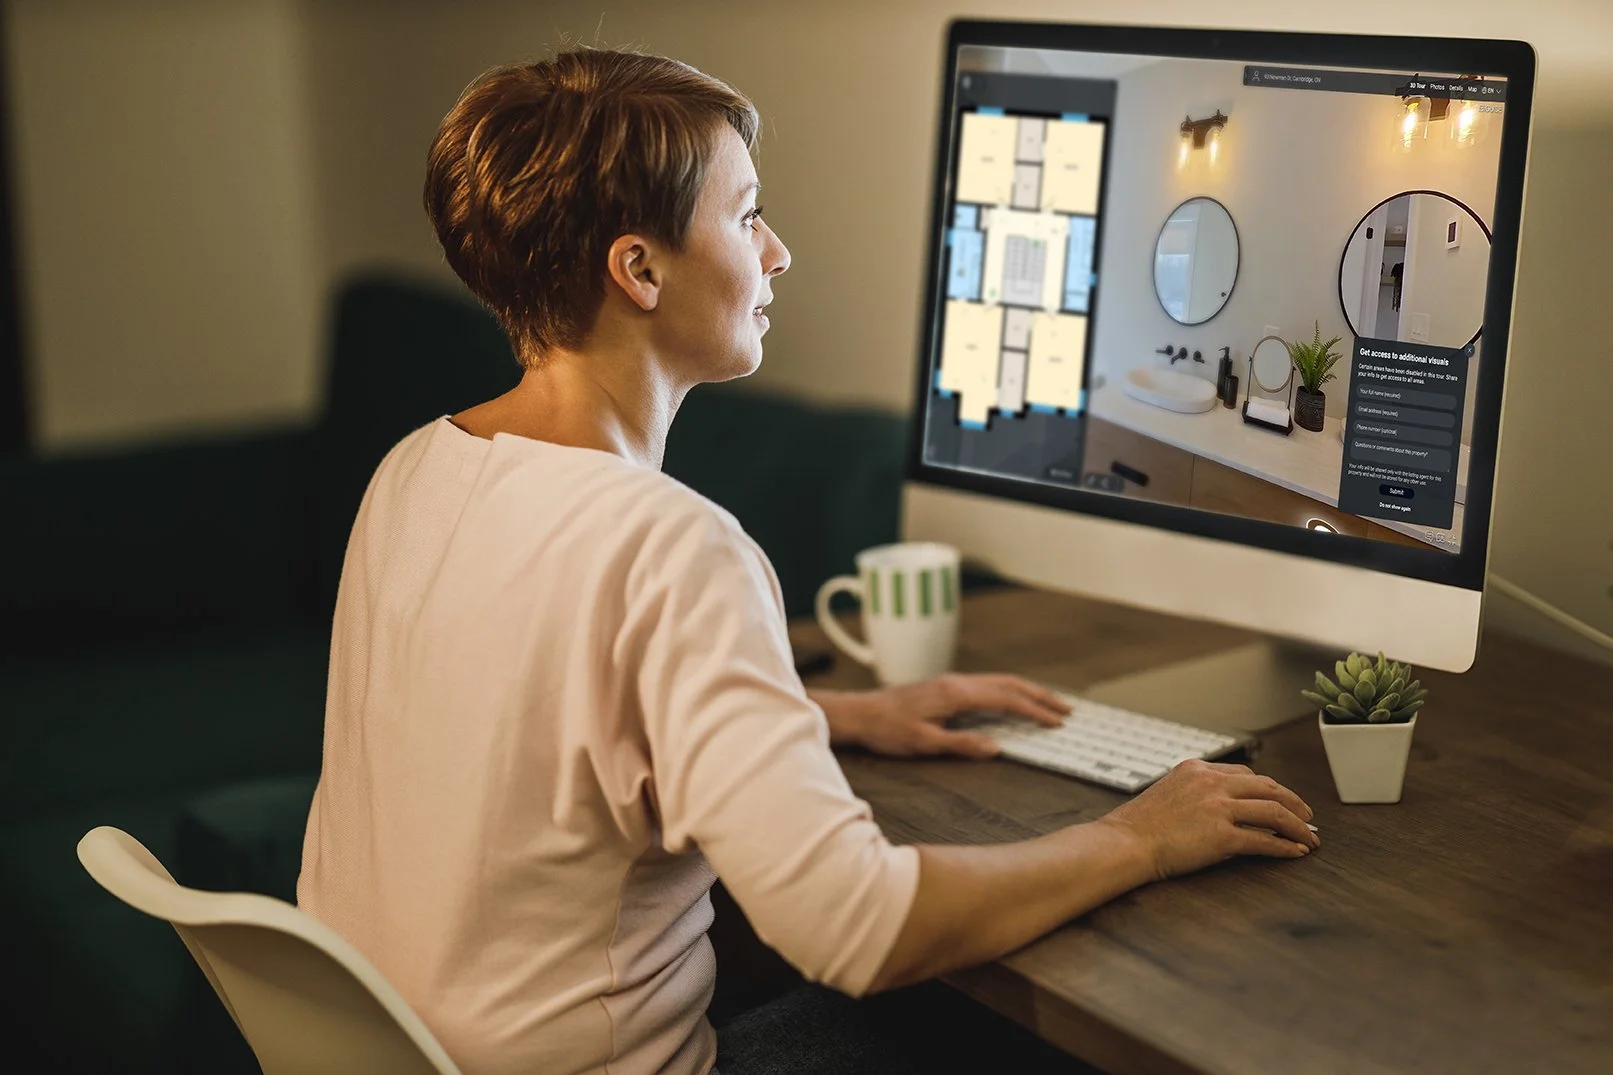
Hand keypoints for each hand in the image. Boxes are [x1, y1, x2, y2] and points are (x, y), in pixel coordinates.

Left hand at [814, 673, 1067, 758]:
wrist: (860, 713)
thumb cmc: (887, 729)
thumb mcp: (925, 743)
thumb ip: (963, 745)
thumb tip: (998, 748)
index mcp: (956, 693)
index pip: (1006, 699)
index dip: (1034, 710)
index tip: (1056, 722)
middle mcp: (957, 682)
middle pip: (1009, 683)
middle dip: (1040, 695)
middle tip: (1066, 709)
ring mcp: (951, 682)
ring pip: (999, 681)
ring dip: (1026, 691)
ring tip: (1048, 703)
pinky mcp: (946, 687)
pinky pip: (987, 684)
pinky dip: (1008, 691)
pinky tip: (1012, 701)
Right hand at [1097, 759, 1318, 880]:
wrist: (1126, 842)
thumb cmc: (1140, 825)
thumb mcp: (1169, 792)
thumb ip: (1197, 793)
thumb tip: (1226, 809)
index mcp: (1198, 769)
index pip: (1246, 774)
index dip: (1270, 789)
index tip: (1281, 800)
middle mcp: (1212, 783)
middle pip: (1268, 787)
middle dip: (1294, 803)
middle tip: (1307, 817)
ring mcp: (1218, 808)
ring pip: (1274, 812)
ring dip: (1298, 827)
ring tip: (1310, 838)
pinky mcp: (1222, 836)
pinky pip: (1264, 841)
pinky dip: (1285, 847)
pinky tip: (1296, 853)